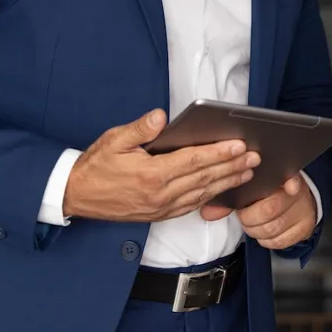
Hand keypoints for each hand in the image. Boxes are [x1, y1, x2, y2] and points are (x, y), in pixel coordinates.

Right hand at [63, 109, 259, 222]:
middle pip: (204, 178)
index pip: (193, 161)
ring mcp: (161, 207)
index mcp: (151, 175)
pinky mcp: (159, 214)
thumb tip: (161, 117)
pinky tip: (224, 188)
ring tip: (248, 171)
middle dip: (232, 167)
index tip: (239, 145)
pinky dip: (211, 196)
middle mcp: (160, 194)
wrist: (76, 196)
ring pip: (202, 193)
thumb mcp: (114, 140)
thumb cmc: (97, 165)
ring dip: (227, 182)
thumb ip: (140, 128)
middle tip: (255, 157)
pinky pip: (191, 205)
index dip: (218, 152)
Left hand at [203, 175, 316, 248]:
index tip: (290, 186)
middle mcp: (297, 193)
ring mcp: (303, 211)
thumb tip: (208, 212)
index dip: (291, 182)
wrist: (295, 203)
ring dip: (255, 230)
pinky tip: (264, 231)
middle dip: (250, 217)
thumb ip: (231, 197)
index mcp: (284, 176)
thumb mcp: (252, 188)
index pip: (291, 178)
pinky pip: (279, 241)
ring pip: (272, 228)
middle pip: (271, 209)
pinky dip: (266, 240)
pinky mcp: (304, 229)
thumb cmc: (269, 192)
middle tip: (246, 214)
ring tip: (253, 222)